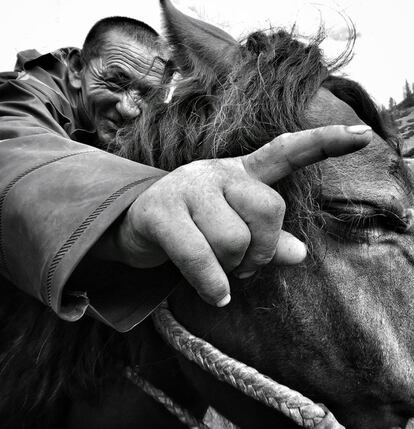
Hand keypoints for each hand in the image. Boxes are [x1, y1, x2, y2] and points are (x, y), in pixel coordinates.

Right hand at [98, 125, 371, 306]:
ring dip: (232, 268)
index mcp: (240, 173)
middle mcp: (217, 172)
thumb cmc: (194, 227)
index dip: (323, 143)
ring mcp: (188, 188)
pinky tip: (217, 296)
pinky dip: (212, 283)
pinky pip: (199, 255)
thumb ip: (269, 239)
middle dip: (262, 250)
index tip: (363, 136)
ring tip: (219, 271)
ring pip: (234, 239)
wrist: (136, 221)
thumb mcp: (234, 228)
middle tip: (244, 264)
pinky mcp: (161, 212)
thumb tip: (301, 254)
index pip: (285, 152)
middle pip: (269, 211)